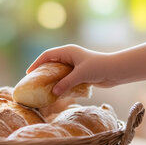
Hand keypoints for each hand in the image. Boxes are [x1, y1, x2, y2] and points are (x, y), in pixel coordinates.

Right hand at [27, 41, 145, 95]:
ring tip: (42, 88)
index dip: (37, 63)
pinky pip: (66, 78)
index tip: (29, 73)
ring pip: (58, 72)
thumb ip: (66, 83)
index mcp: (68, 51)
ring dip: (52, 79)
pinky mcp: (80, 73)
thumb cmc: (99, 67)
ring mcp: (75, 65)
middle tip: (33, 82)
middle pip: (51, 63)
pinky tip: (56, 92)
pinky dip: (61, 84)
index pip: (47, 55)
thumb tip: (53, 93)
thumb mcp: (80, 75)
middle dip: (42, 72)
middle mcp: (70, 56)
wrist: (116, 71)